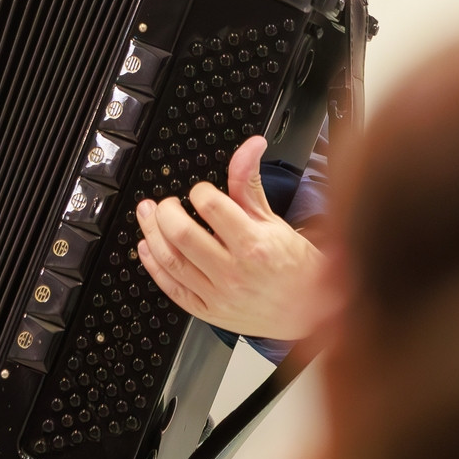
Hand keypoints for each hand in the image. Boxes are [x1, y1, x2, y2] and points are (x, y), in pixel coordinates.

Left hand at [134, 135, 337, 341]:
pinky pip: (171, 287)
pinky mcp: (208, 311)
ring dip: (150, 232)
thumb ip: (250, 184)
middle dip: (165, 211)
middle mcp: (234, 272)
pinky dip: (153, 265)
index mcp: (254, 245)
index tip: (200, 192)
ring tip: (147, 215)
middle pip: (181, 233)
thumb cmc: (294, 266)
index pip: (210, 206)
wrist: (311, 311)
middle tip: (164, 203)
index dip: (199, 191)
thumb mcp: (274, 221)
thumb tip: (249, 147)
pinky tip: (148, 248)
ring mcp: (218, 295)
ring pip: (170, 259)